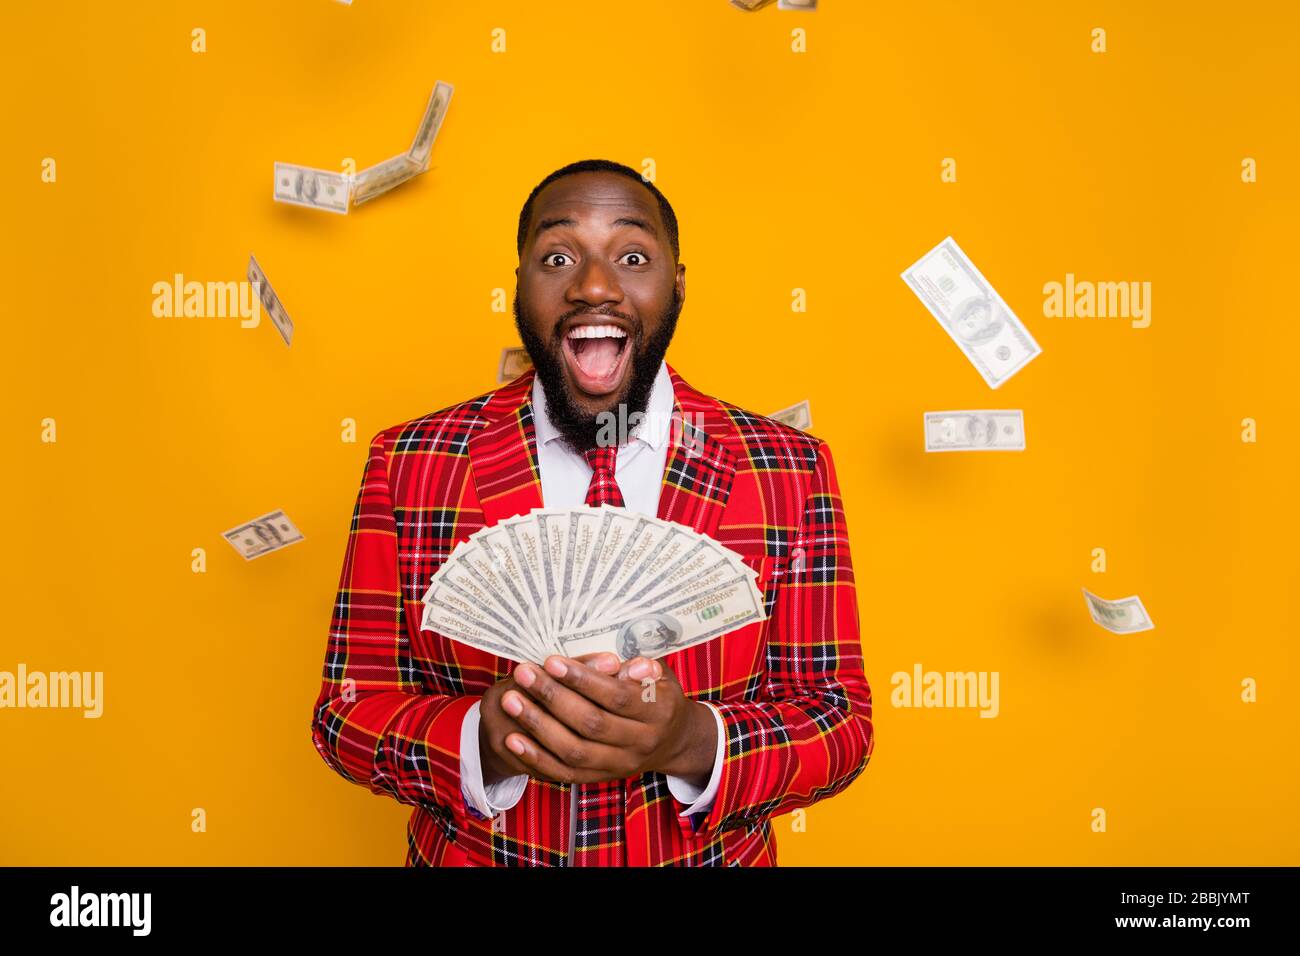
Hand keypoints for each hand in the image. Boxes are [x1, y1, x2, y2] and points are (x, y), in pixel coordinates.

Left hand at [501, 654, 717, 786]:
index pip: (617, 697)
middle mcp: (641, 743)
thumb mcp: (661, 676)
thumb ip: (643, 667)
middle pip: (591, 723)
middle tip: (524, 673)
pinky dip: (537, 758)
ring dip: (538, 726)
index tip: (552, 661)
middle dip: (552, 697)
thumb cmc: (658, 695)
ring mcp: (620, 765)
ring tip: (511, 700)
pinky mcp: (601, 778)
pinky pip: (564, 773)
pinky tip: (513, 739)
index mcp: (659, 712)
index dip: (583, 680)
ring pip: (574, 751)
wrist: (672, 741)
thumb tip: (629, 665)